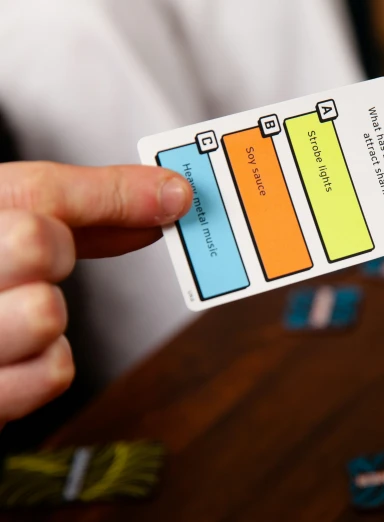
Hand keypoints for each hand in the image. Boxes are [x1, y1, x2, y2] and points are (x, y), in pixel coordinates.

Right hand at [0, 161, 191, 423]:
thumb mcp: (9, 223)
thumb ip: (87, 209)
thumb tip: (167, 198)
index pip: (34, 190)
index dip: (114, 193)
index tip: (174, 195)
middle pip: (34, 241)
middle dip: (54, 253)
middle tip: (34, 267)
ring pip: (46, 312)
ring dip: (47, 317)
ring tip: (10, 316)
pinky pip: (53, 372)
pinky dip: (48, 366)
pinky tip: (15, 358)